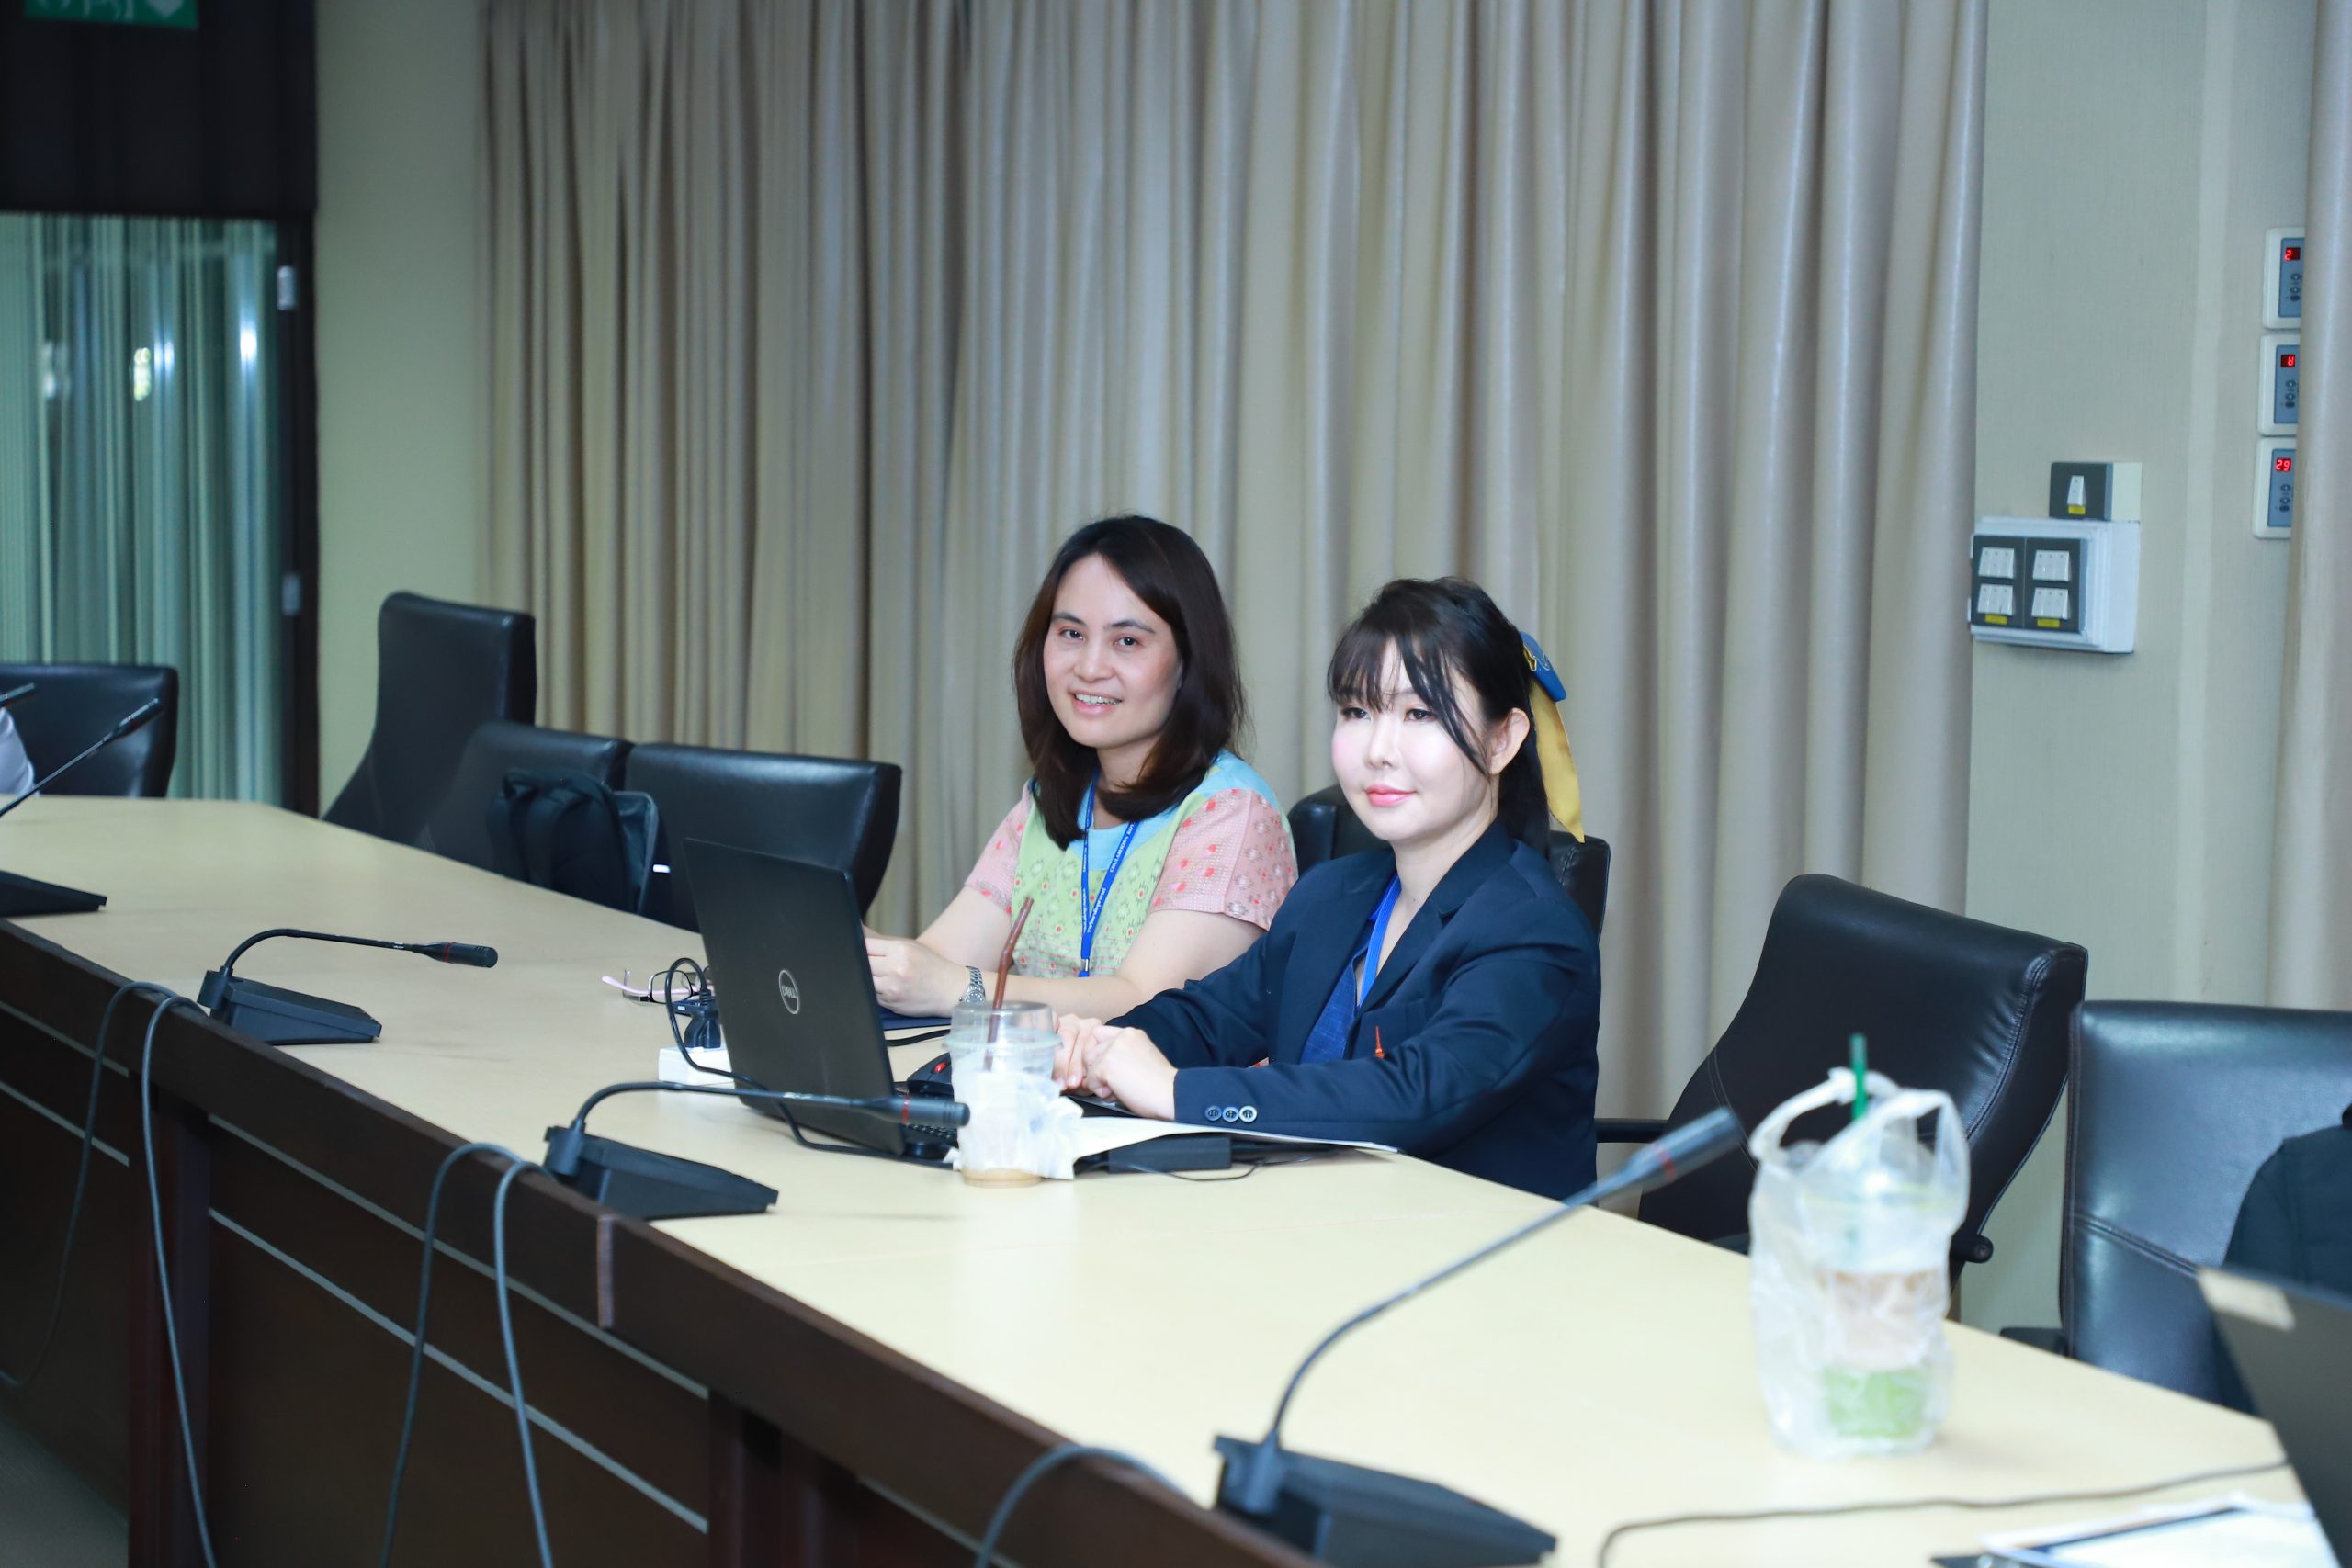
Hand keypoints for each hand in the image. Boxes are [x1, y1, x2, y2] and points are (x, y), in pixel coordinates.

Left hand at [864, 932, 965, 1014]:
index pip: (866, 945)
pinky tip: (889, 987)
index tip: (861, 949)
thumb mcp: (910, 947)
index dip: (862, 947)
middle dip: (865, 963)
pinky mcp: (892, 1002)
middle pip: (863, 963)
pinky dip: (876, 991)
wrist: (950, 989)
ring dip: (870, 978)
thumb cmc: (931, 966)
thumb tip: (858, 932)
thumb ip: (883, 942)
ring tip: (883, 976)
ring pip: (866, 980)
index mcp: (900, 950)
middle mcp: (896, 967)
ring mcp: (893, 987)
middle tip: (875, 965)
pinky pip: (873, 995)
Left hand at [1054, 1015, 1175, 1119]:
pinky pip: (1090, 1081)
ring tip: (1120, 1089)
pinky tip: (1120, 1093)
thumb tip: (1096, 1065)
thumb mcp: (1140, 1058)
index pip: (1098, 1035)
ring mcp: (1113, 1049)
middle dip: (1095, 1070)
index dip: (1095, 1052)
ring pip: (1088, 1066)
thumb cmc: (1159, 1085)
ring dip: (1099, 1082)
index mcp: (1131, 1033)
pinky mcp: (1107, 1064)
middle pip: (1089, 1050)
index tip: (1102, 1067)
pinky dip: (1101, 1092)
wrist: (1170, 1095)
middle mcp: (1121, 1036)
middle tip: (1114, 1083)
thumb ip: (1120, 1055)